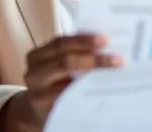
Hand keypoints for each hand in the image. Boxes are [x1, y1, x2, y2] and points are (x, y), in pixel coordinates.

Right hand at [5, 34, 123, 130]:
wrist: (37, 108)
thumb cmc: (54, 80)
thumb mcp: (56, 63)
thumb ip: (74, 53)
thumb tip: (107, 46)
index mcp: (37, 56)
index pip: (60, 43)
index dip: (83, 40)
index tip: (106, 39)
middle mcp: (34, 74)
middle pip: (64, 62)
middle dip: (94, 60)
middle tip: (117, 59)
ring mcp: (39, 95)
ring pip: (68, 85)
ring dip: (95, 79)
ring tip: (115, 75)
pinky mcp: (48, 112)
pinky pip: (71, 103)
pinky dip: (88, 97)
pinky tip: (104, 92)